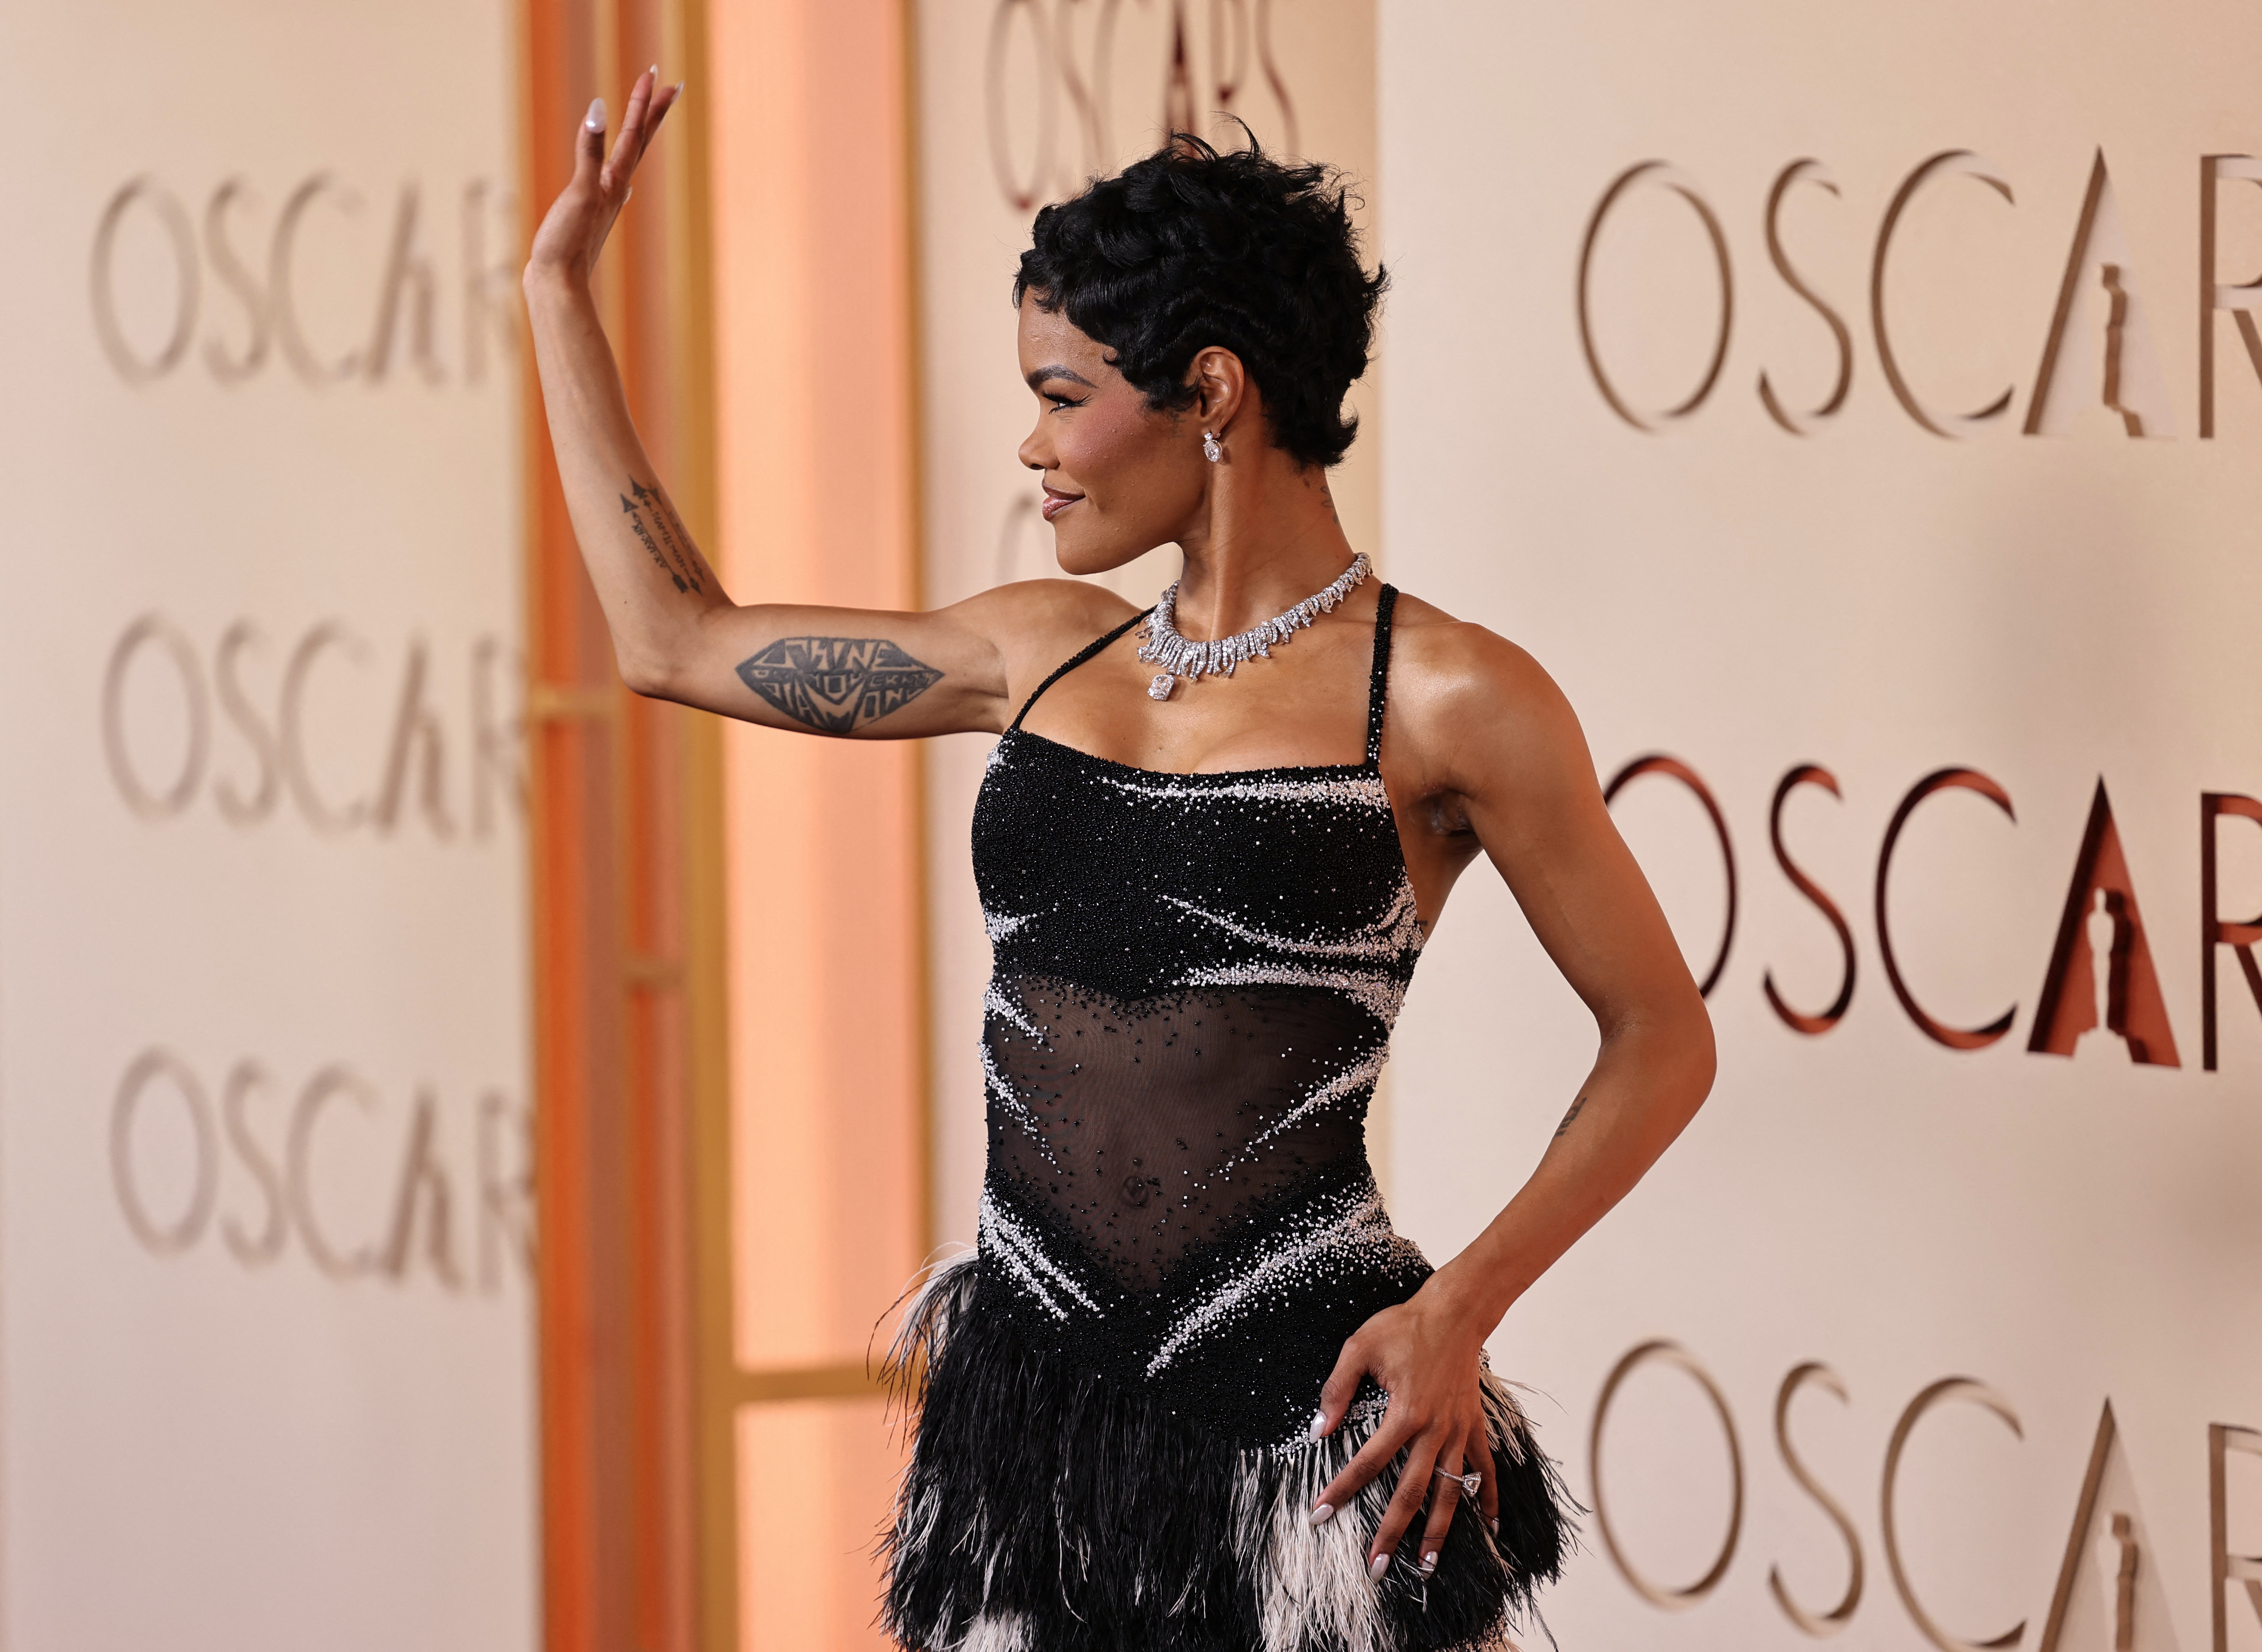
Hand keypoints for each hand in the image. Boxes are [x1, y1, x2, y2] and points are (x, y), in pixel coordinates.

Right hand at [526, 67, 681, 288]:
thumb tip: (599, 109)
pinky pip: (609, 181)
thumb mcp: (579, 190)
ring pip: (627, 160)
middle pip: (640, 143)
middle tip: (669, 85)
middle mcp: (616, 190)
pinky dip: (615, 167)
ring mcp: (604, 203)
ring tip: (645, 120)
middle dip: (652, 112)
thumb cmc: (568, 242)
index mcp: (614, 182)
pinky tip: (618, 178)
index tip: (656, 74)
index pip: (634, 133)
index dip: (644, 102)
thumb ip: (589, 150)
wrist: (557, 285)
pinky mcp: (590, 215)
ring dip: (637, 136)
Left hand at [1310, 1281, 1501, 1579]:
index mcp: (1405, 1413)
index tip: (1319, 1516)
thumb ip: (1337, 1390)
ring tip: (1428, 1566)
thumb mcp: (1358, 1348)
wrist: (1455, 1311)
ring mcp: (1459, 1431)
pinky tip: (1489, 1528)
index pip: (1367, 1463)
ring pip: (1450, 1492)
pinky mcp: (1475, 1426)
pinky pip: (1485, 1469)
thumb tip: (1318, 1430)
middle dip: (1391, 1533)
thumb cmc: (1404, 1326)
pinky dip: (1488, 1499)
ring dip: (1439, 1531)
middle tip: (1376, 1568)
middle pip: (1411, 1492)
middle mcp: (1435, 1430)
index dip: (1340, 1490)